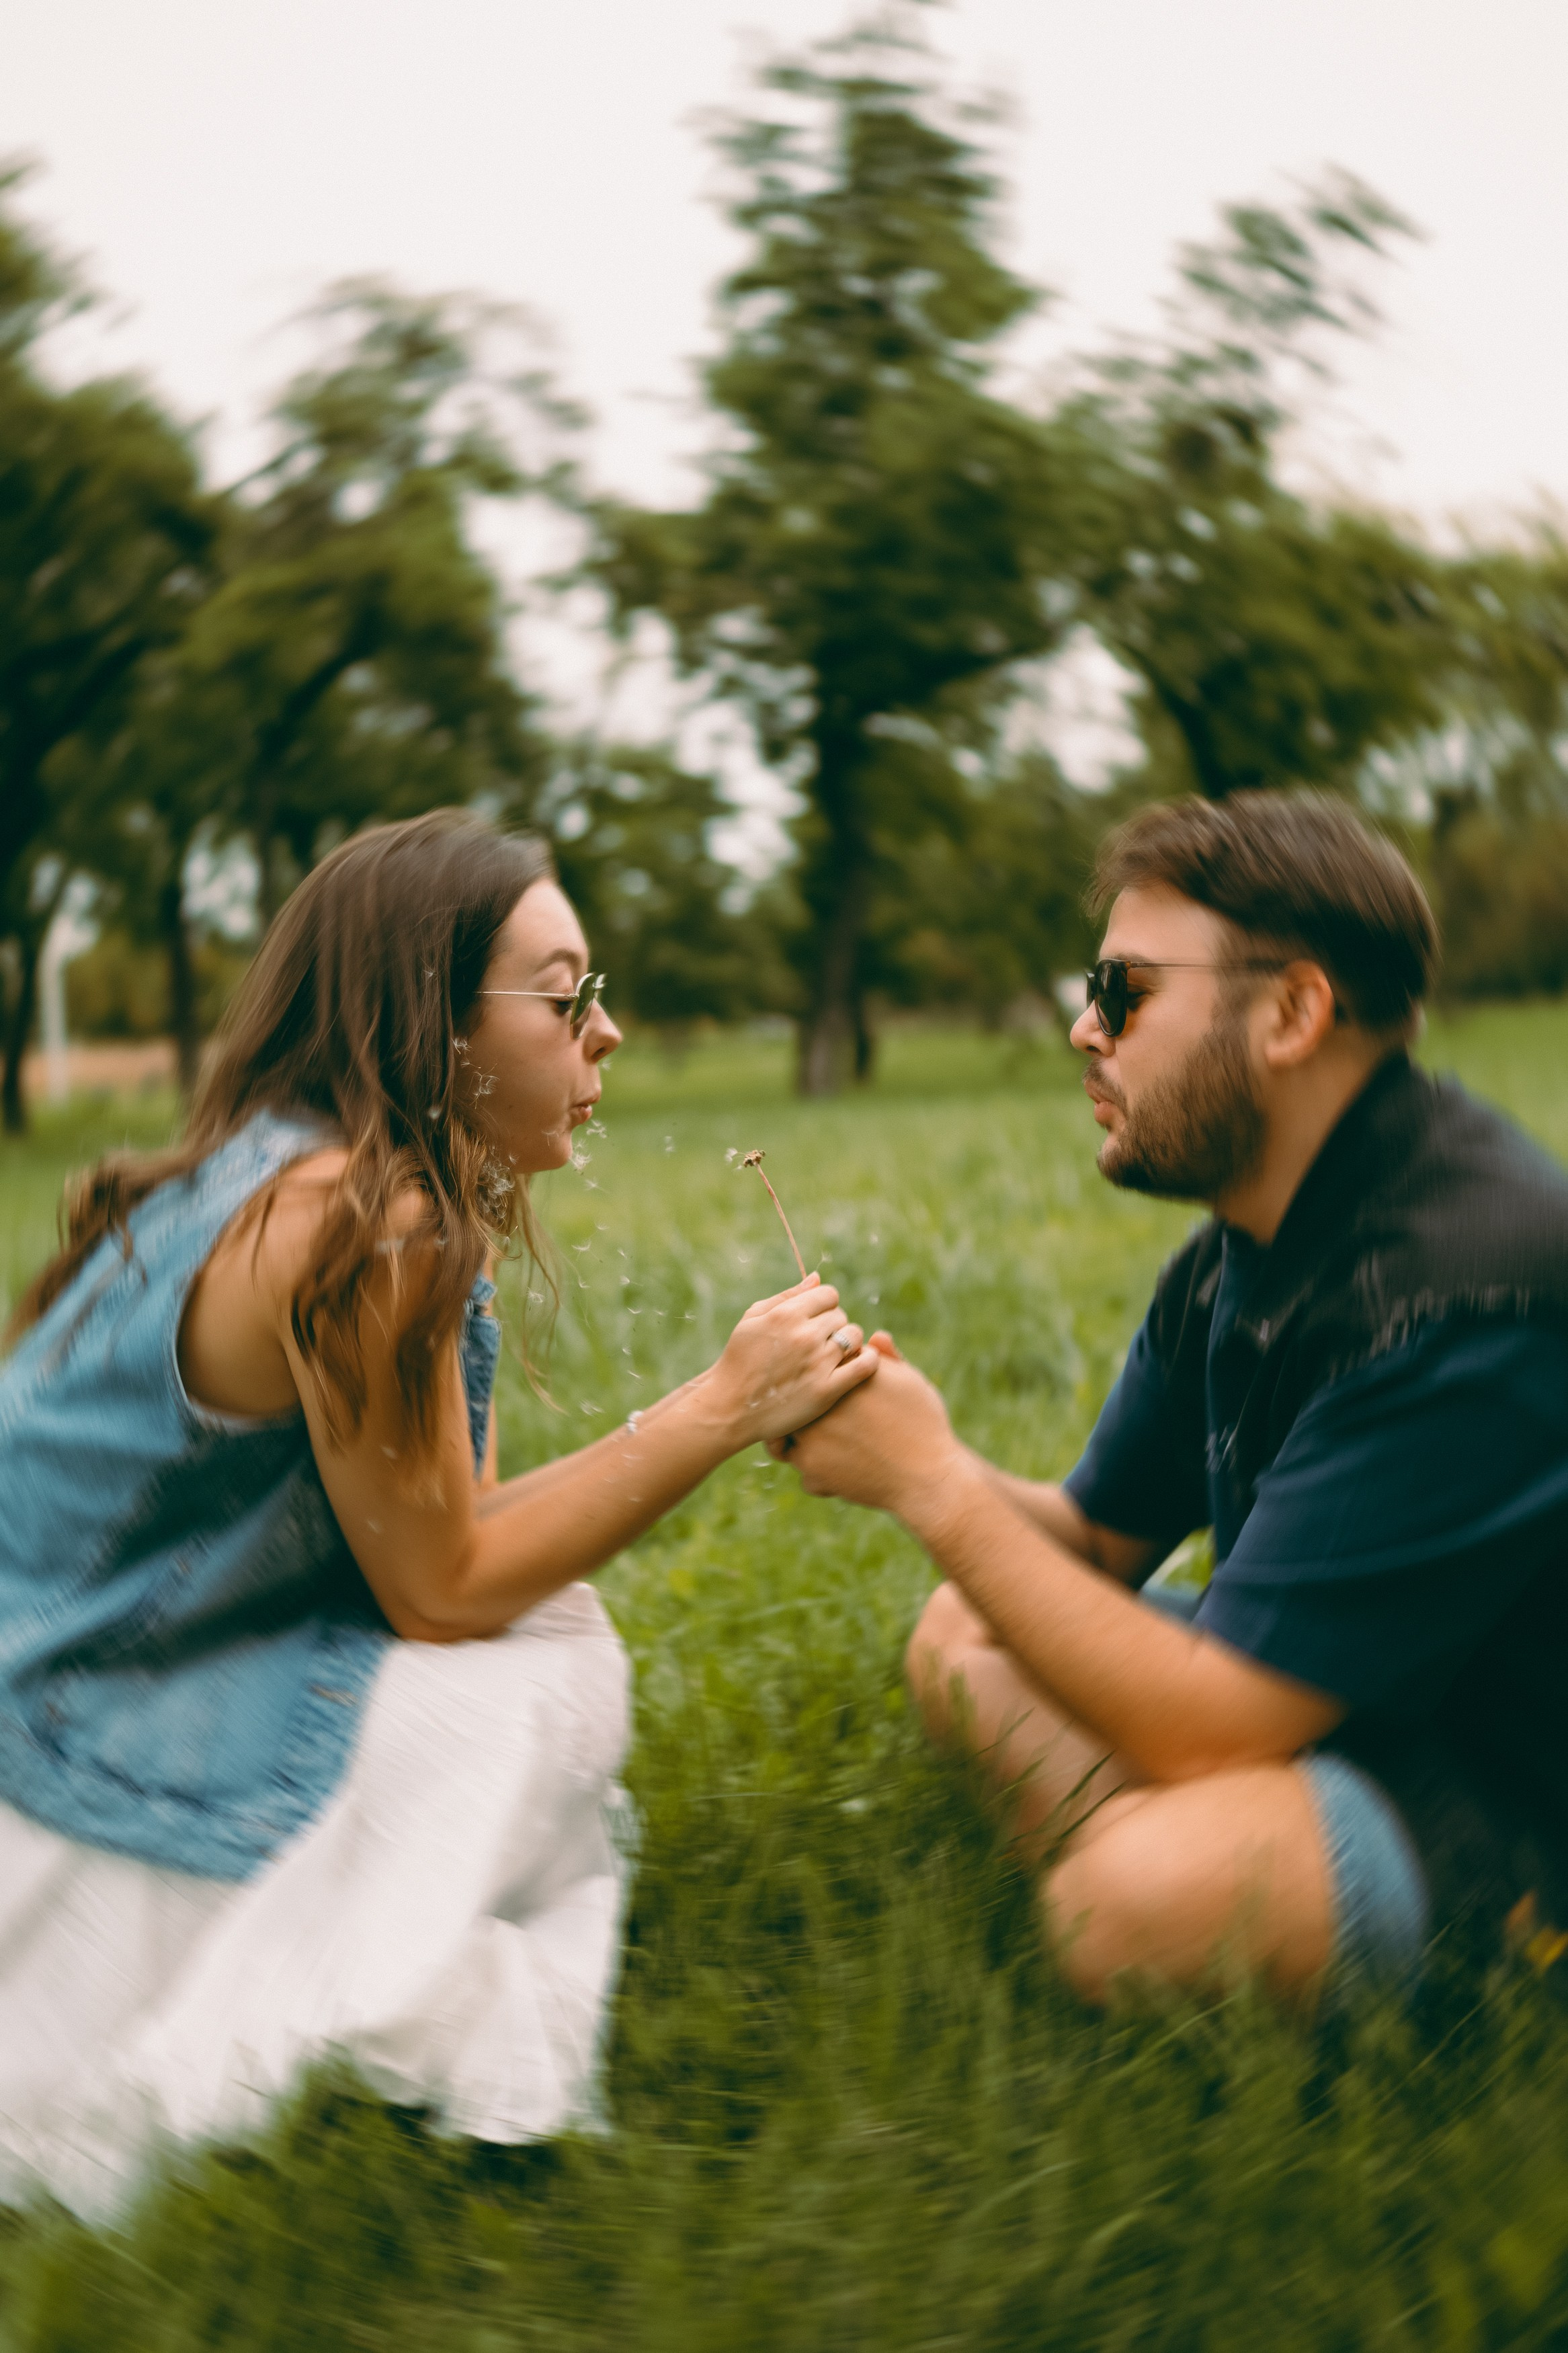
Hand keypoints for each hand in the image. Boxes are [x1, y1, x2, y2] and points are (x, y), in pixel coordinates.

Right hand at [707, 1273, 876, 1447]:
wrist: (729, 1408)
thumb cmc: (739, 1360)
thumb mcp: (753, 1320)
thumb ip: (787, 1296)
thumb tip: (817, 1278)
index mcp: (785, 1315)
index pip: (829, 1295)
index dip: (825, 1305)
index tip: (817, 1319)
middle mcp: (804, 1336)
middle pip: (841, 1316)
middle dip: (833, 1326)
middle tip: (820, 1342)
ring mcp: (817, 1363)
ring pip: (855, 1337)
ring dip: (848, 1343)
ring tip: (834, 1354)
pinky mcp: (826, 1391)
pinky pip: (864, 1366)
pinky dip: (869, 1360)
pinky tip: (860, 1363)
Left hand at [782, 1333, 963, 1514]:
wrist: (927, 1477)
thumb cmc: (924, 1424)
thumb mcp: (911, 1382)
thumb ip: (888, 1358)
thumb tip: (875, 1336)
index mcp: (844, 1372)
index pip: (820, 1363)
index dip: (828, 1374)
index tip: (841, 1388)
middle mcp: (819, 1399)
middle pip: (800, 1396)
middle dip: (811, 1406)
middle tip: (834, 1418)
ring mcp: (810, 1434)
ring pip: (791, 1430)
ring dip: (806, 1436)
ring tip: (837, 1443)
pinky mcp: (809, 1467)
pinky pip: (799, 1461)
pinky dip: (816, 1467)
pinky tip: (842, 1466)